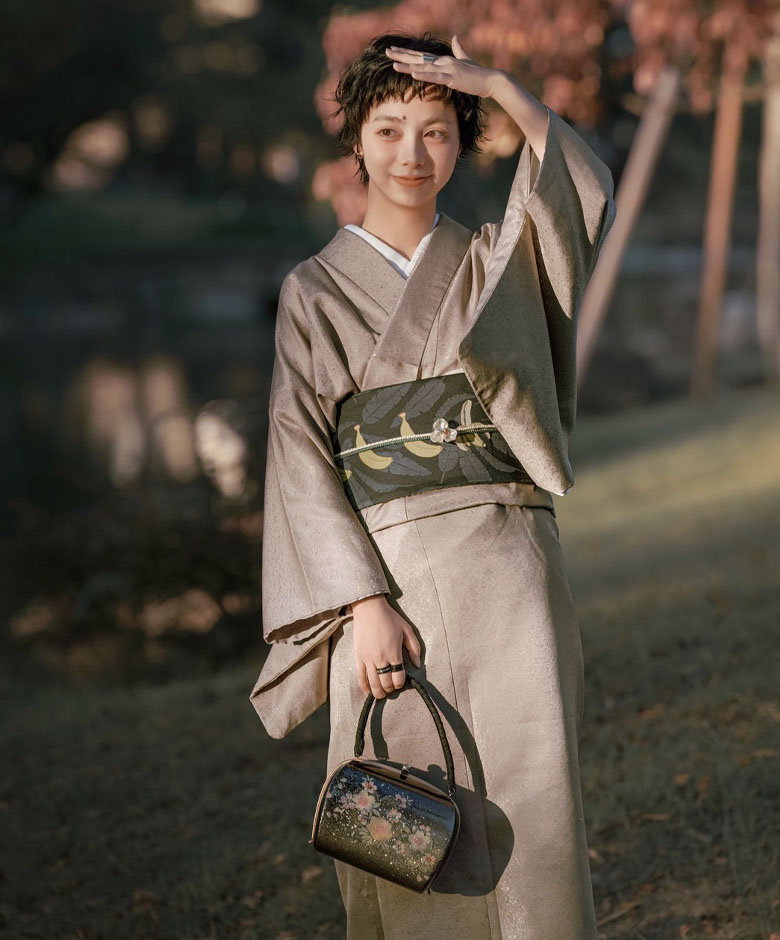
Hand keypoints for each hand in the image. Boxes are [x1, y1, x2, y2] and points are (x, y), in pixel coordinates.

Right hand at [351, 594, 421, 698]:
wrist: (369, 609)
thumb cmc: (389, 618)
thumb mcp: (407, 630)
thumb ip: (414, 648)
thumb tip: (417, 664)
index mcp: (394, 653)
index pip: (398, 677)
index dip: (400, 684)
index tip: (400, 682)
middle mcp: (381, 659)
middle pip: (386, 683)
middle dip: (390, 689)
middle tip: (391, 688)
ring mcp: (368, 659)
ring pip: (373, 683)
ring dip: (378, 692)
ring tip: (381, 693)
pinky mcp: (358, 657)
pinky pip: (360, 677)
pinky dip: (364, 687)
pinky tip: (367, 691)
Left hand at [385, 35, 503, 98]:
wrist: (491, 81)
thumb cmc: (478, 74)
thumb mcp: (466, 61)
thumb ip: (459, 50)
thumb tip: (456, 38)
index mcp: (444, 60)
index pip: (421, 56)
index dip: (407, 53)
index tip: (394, 51)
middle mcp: (443, 62)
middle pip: (419, 58)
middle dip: (402, 56)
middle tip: (387, 52)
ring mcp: (448, 69)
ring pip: (424, 68)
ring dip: (408, 66)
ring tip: (394, 64)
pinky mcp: (453, 79)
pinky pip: (436, 77)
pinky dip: (424, 75)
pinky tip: (414, 74)